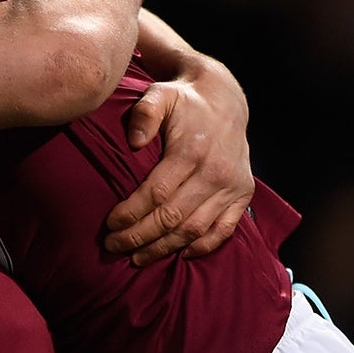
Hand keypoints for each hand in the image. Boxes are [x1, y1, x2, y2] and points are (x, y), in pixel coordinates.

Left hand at [104, 54, 253, 264]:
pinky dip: (202, 247)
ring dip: (164, 248)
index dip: (130, 214)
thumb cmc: (184, 100)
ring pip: (195, 230)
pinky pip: (224, 230)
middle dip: (139, 237)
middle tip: (113, 247)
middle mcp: (215, 172)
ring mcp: (232, 186)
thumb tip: (133, 142)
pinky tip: (180, 254)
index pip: (156, 194)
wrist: (225, 98)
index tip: (109, 225)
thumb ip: (144, 113)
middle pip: (172, 217)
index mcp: (191, 151)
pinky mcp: (244, 194)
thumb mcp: (160, 95)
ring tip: (138, 258)